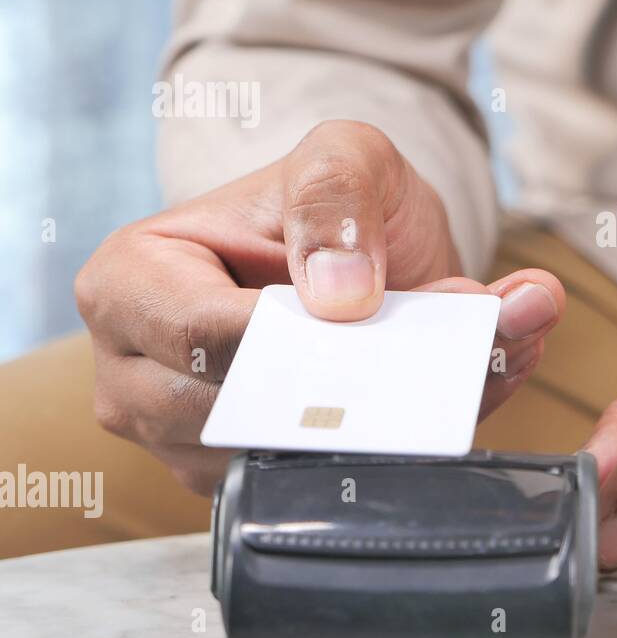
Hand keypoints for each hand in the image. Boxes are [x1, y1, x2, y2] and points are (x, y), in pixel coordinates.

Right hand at [76, 120, 563, 493]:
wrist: (368, 252)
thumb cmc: (335, 201)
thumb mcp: (344, 155)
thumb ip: (336, 194)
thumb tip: (343, 292)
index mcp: (130, 280)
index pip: (206, 336)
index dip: (299, 337)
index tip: (379, 316)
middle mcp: (136, 371)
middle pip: (242, 413)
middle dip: (352, 384)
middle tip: (451, 344)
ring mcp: (184, 438)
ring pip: (286, 460)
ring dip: (389, 419)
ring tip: (465, 359)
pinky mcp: (243, 476)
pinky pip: (320, 481)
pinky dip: (399, 442)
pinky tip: (448, 393)